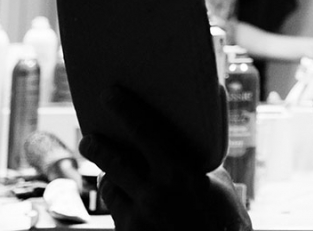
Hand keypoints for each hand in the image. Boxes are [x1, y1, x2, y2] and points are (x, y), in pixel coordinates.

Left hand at [79, 86, 251, 230]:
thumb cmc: (225, 219)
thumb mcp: (218, 183)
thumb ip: (197, 163)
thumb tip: (191, 137)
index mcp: (177, 172)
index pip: (144, 131)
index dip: (125, 110)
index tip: (109, 94)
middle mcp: (153, 194)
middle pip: (113, 161)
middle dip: (96, 146)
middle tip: (87, 137)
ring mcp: (139, 218)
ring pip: (109, 188)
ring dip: (108, 176)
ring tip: (108, 169)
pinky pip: (116, 212)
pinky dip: (120, 202)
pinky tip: (126, 198)